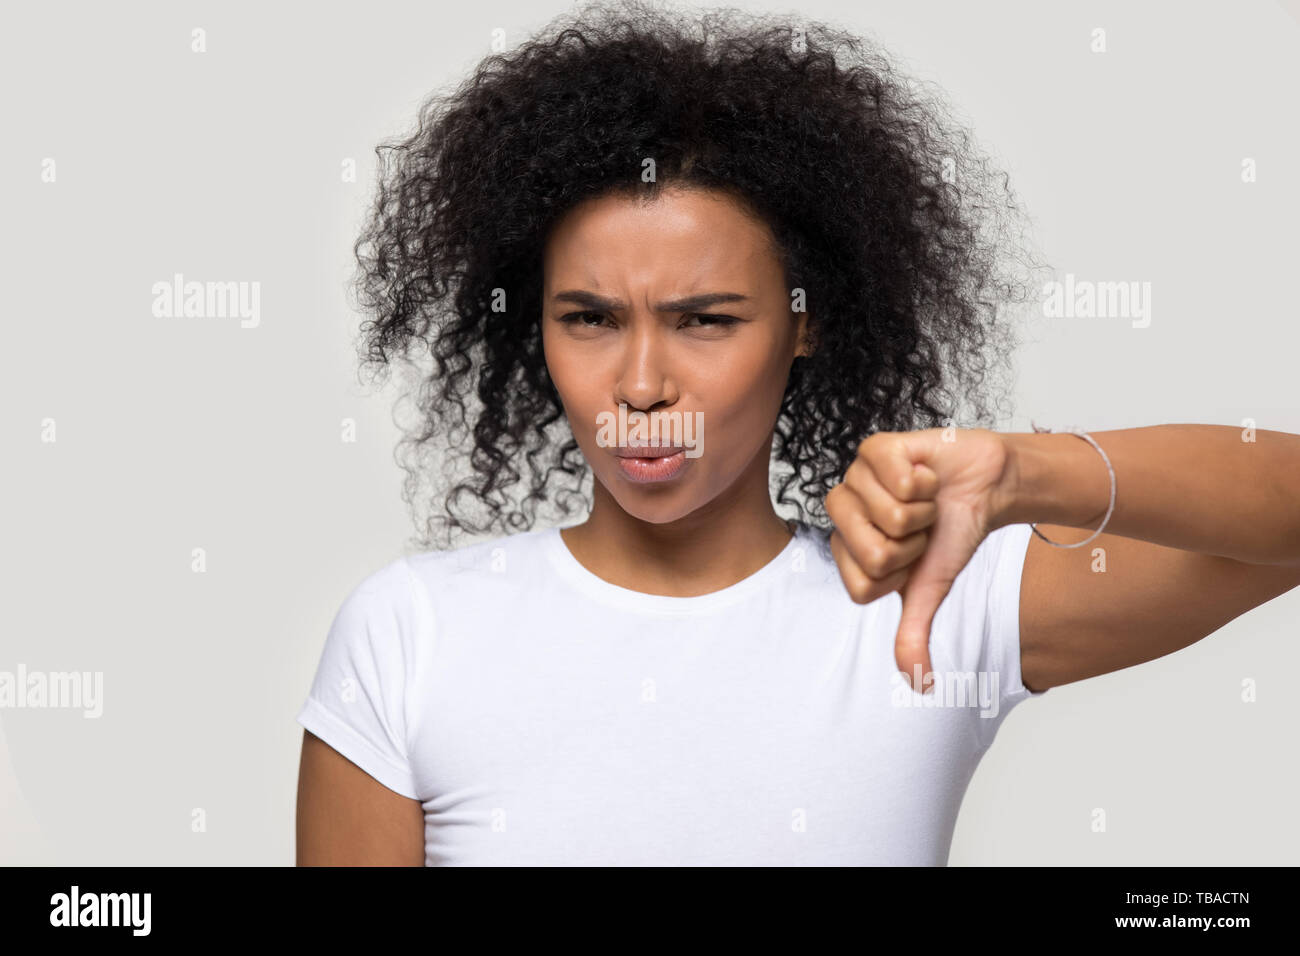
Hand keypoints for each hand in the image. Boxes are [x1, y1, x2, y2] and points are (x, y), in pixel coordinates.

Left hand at [824, 427, 1011, 691]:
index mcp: (848, 550)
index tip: (912, 556)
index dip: (900, 573)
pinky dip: (926, 482)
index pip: (861, 583)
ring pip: (890, 514)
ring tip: (924, 499)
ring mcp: (855, 478)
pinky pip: (899, 479)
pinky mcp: (875, 448)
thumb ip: (914, 634)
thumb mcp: (931, 588)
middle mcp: (844, 514)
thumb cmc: (950, 533)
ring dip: (923, 510)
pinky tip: (924, 474)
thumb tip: (920, 685)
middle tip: (920, 526)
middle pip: (874, 551)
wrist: (984, 487)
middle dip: (914, 543)